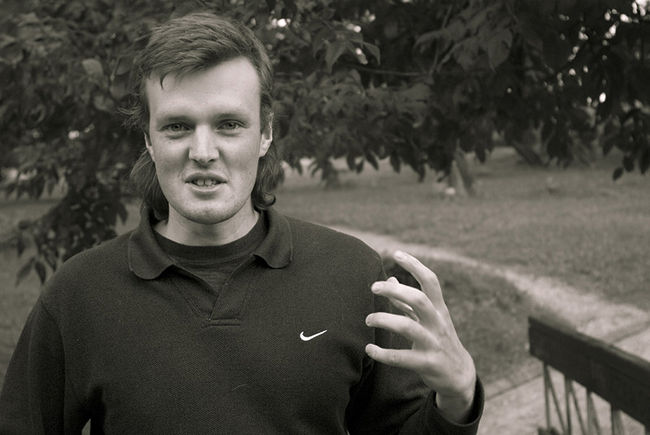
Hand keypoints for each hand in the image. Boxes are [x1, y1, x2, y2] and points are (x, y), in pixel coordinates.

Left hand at [365, 250, 476, 421]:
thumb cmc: (438, 340)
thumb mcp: (429, 319)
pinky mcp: (427, 364)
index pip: (430, 281)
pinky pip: (402, 358)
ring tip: (368, 319)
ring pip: (408, 327)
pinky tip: (369, 350)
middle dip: (394, 291)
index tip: (396, 253)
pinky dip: (382, 354)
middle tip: (373, 287)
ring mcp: (433, 343)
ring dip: (384, 320)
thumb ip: (409, 302)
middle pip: (418, 299)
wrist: (459, 375)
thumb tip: (391, 280)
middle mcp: (437, 323)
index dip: (415, 265)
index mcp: (438, 309)